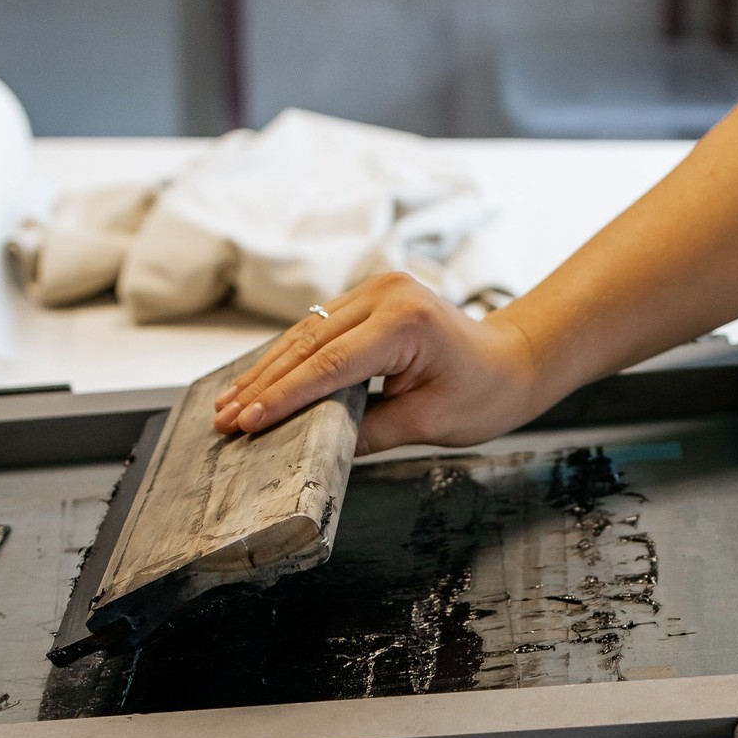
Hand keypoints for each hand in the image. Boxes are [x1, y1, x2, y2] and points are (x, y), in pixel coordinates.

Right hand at [213, 273, 546, 454]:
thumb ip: (368, 433)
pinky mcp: (368, 297)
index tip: (247, 422)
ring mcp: (375, 290)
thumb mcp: (427, 423)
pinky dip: (287, 358)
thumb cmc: (484, 392)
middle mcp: (386, 294)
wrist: (514, 359)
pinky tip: (258, 381)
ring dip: (266, 370)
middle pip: (307, 343)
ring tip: (227, 403)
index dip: (283, 396)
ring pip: (305, 333)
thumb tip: (314, 447)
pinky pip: (317, 329)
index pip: (328, 364)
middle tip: (224, 419)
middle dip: (262, 385)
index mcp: (405, 322)